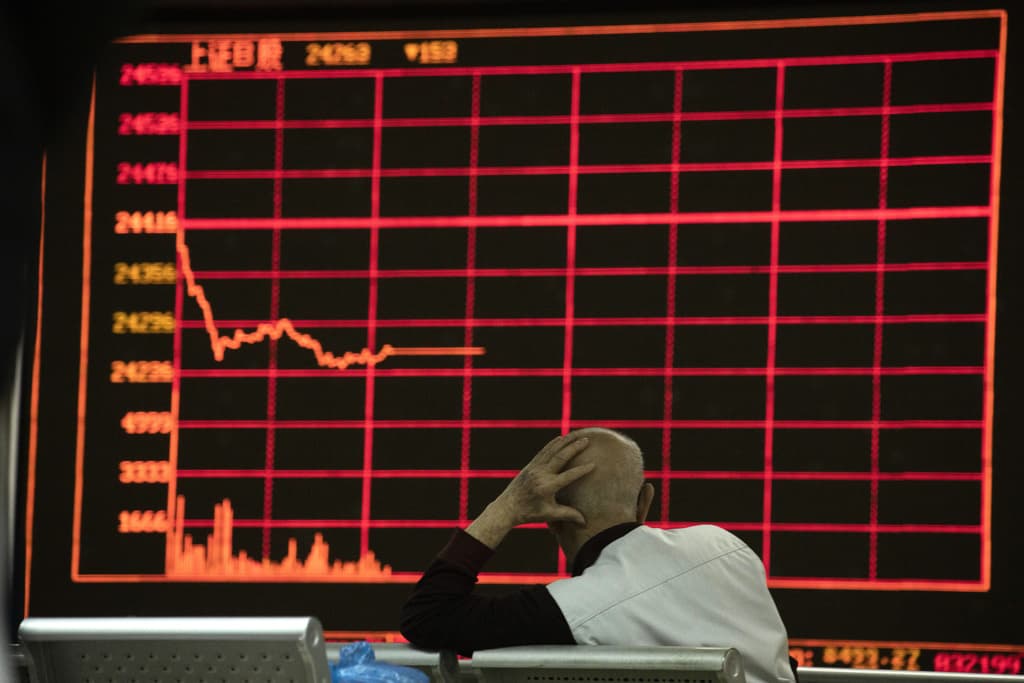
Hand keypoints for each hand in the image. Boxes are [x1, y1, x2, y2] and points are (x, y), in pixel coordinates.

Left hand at [466, 435, 593, 548]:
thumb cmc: (530, 513)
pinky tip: (561, 438)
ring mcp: (534, 468)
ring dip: (565, 441)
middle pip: (560, 457)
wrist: (507, 507)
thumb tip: (585, 522)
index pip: (568, 476)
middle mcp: (541, 474)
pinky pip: (543, 451)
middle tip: (587, 440)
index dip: (581, 470)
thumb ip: (568, 515)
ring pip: (552, 450)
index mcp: (547, 487)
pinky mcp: (530, 465)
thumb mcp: (550, 515)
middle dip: (574, 447)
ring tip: (577, 434)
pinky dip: (553, 444)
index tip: (594, 464)